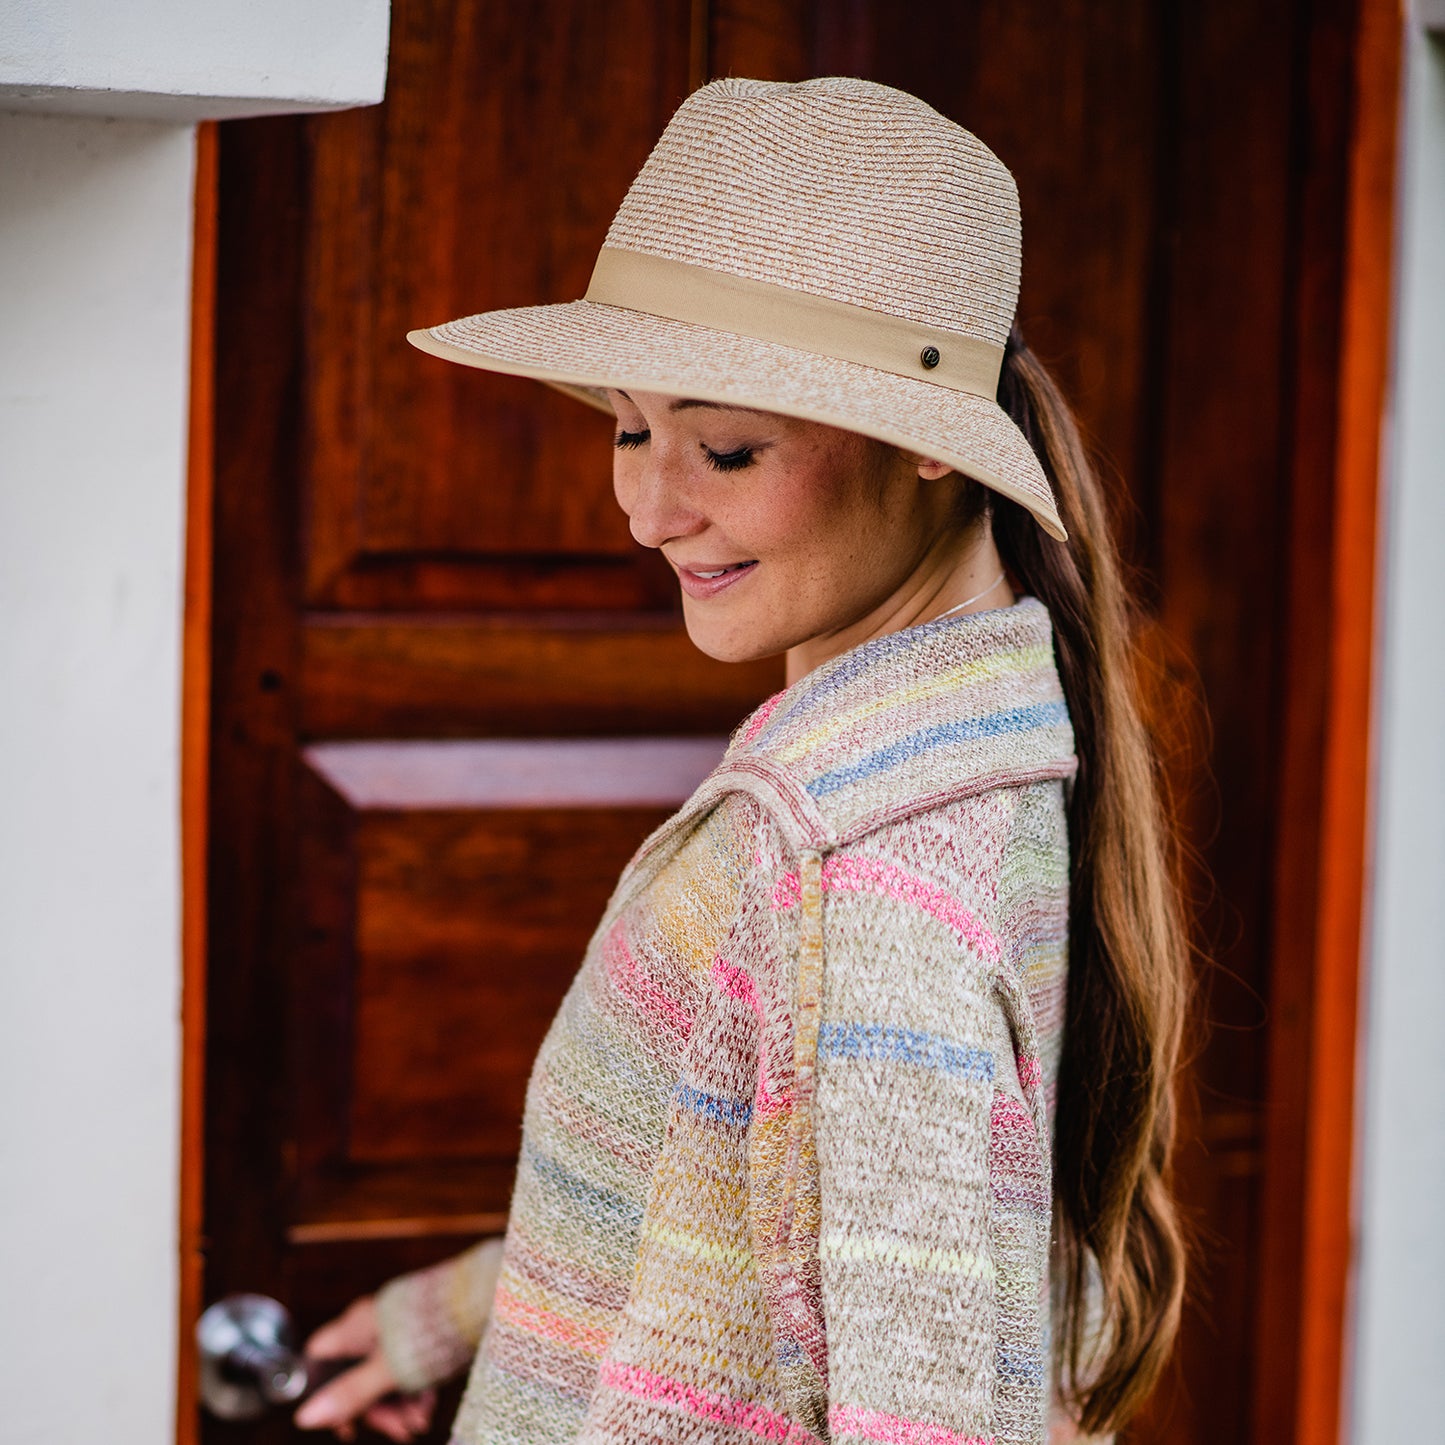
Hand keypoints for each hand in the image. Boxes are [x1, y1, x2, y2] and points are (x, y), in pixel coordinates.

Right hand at [293, 1295, 436, 1442]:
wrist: (482, 1299)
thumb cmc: (433, 1330)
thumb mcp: (388, 1370)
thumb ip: (349, 1394)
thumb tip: (303, 1419)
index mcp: (355, 1326)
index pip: (319, 1358)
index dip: (323, 1393)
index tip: (346, 1424)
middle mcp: (371, 1325)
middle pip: (355, 1374)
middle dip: (377, 1409)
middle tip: (400, 1432)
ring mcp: (396, 1329)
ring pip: (384, 1375)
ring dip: (399, 1405)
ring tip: (420, 1424)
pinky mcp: (419, 1334)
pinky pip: (407, 1367)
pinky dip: (414, 1390)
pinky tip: (428, 1408)